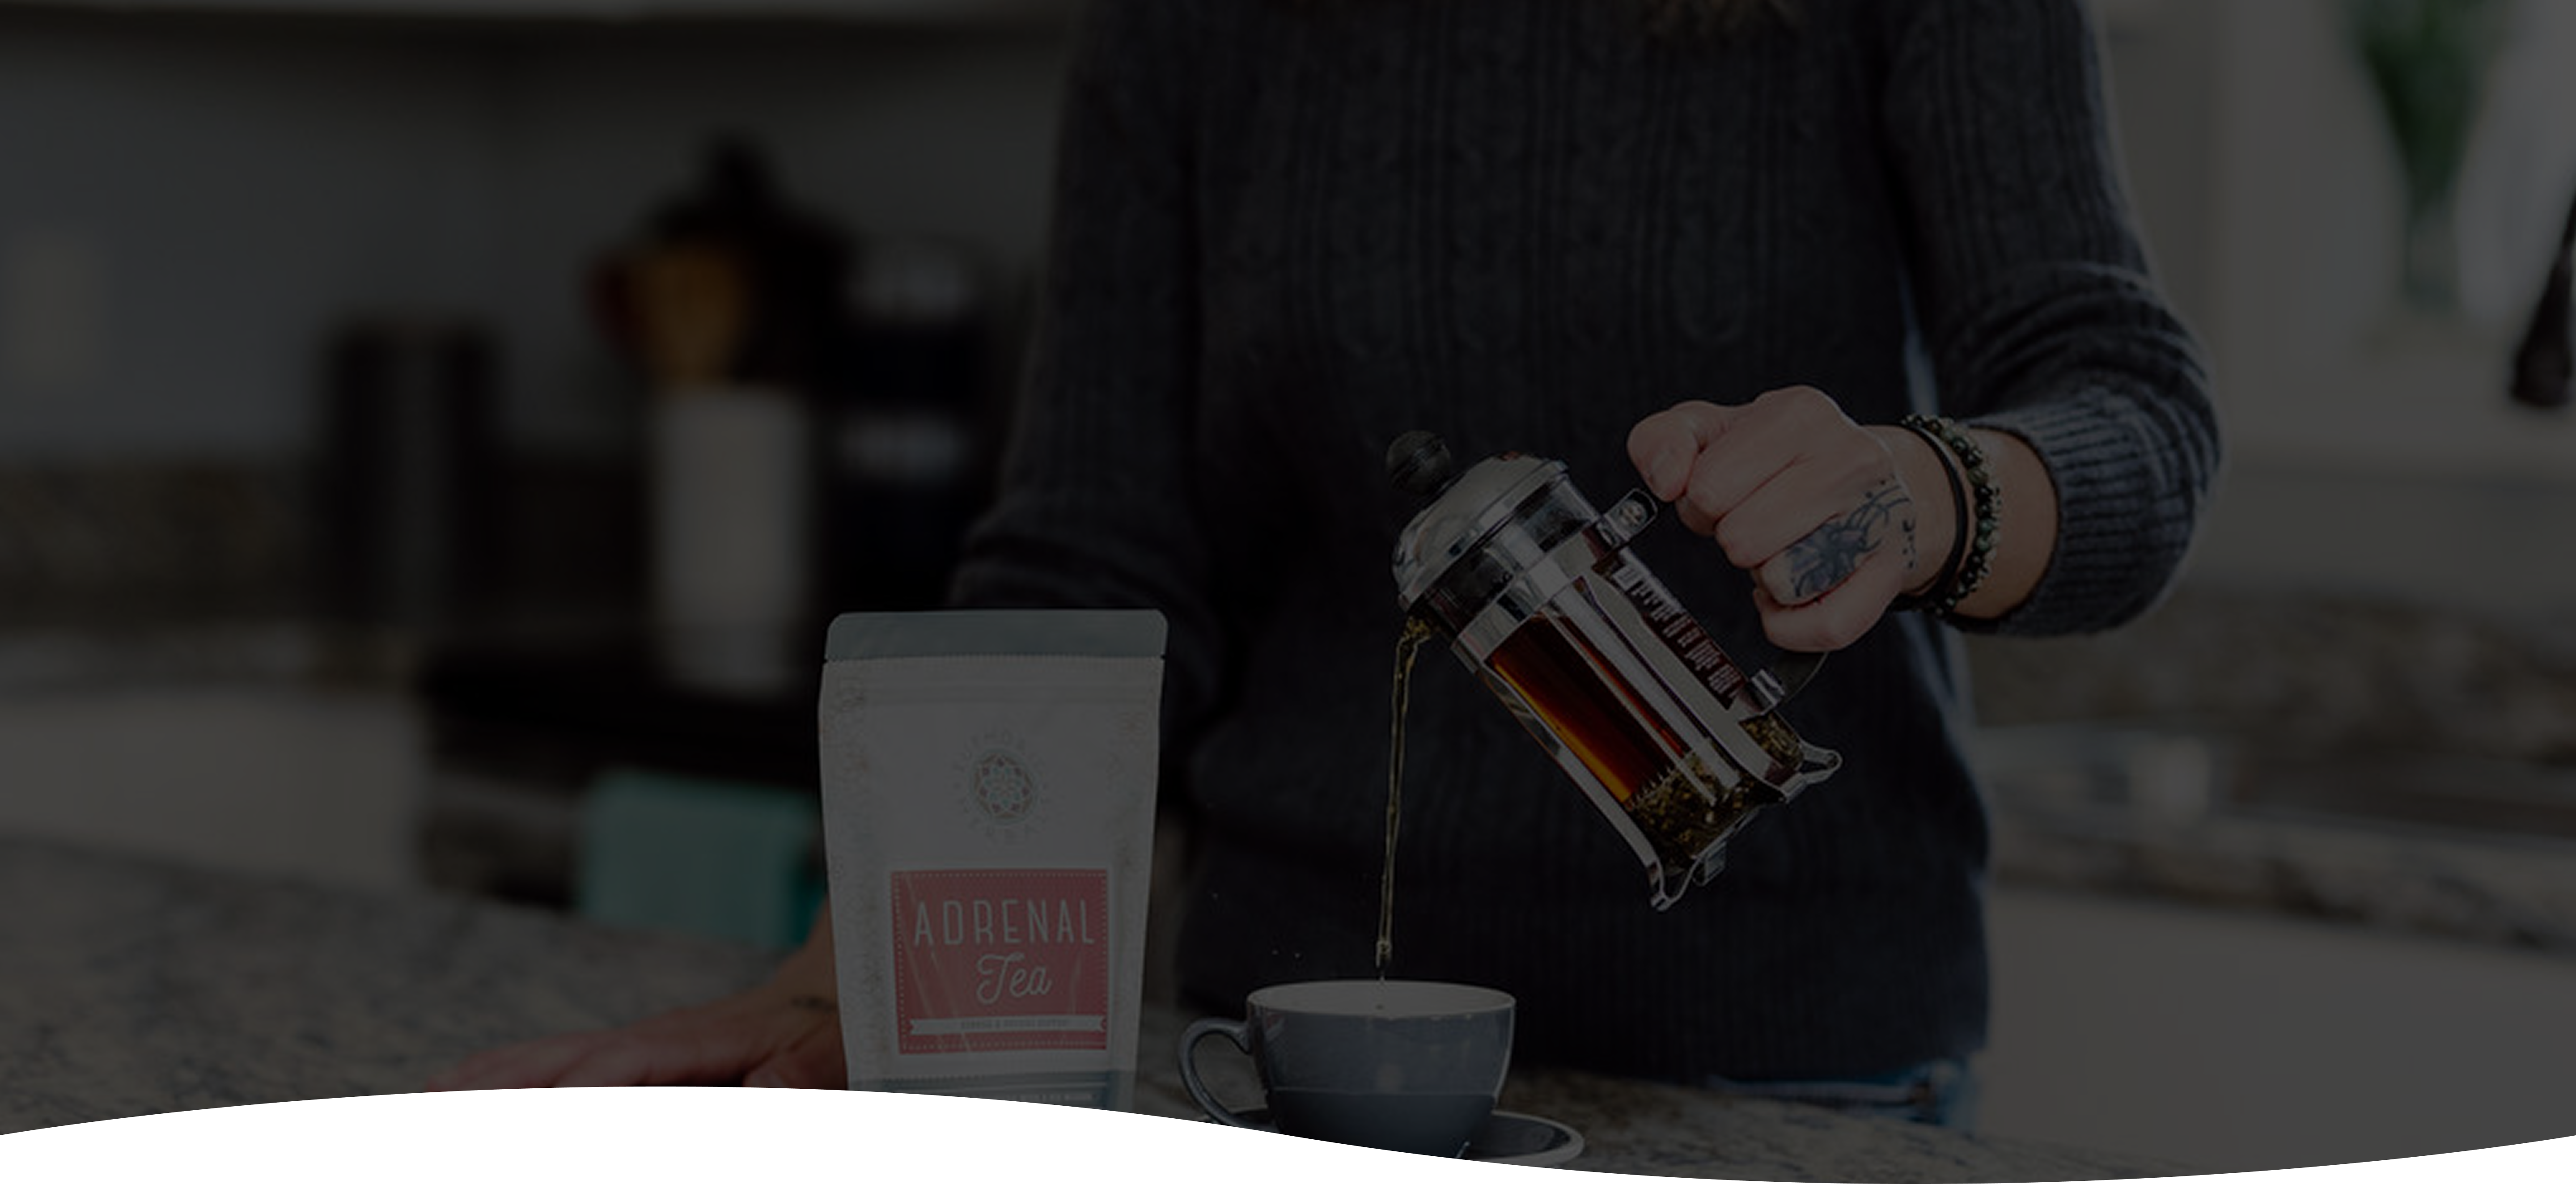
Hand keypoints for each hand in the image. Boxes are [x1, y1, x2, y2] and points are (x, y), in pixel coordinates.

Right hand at [425, 912, 843, 1090]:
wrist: (833, 994)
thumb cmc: (829, 1030)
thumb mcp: (825, 1056)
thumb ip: (791, 1080)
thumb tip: (762, 1093)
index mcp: (695, 1041)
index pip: (624, 1064)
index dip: (585, 1085)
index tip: (551, 1098)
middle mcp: (654, 1038)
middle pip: (566, 1056)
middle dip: (506, 1078)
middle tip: (443, 1094)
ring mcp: (640, 1044)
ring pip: (553, 1056)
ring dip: (495, 1073)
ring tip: (438, 1089)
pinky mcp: (638, 1055)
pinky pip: (565, 1061)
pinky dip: (515, 1069)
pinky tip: (473, 1080)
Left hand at [1627, 387, 1943, 651]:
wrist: (1875, 481)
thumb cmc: (1784, 458)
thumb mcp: (1713, 430)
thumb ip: (1663, 440)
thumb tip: (1666, 480)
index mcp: (1800, 413)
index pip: (1708, 487)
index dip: (1700, 502)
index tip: (1723, 493)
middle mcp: (1850, 458)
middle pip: (1741, 539)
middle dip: (1733, 538)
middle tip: (1756, 520)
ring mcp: (1878, 516)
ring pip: (1781, 582)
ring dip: (1766, 576)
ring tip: (1784, 545)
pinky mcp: (1890, 573)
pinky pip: (1826, 626)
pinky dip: (1793, 624)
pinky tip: (1790, 595)